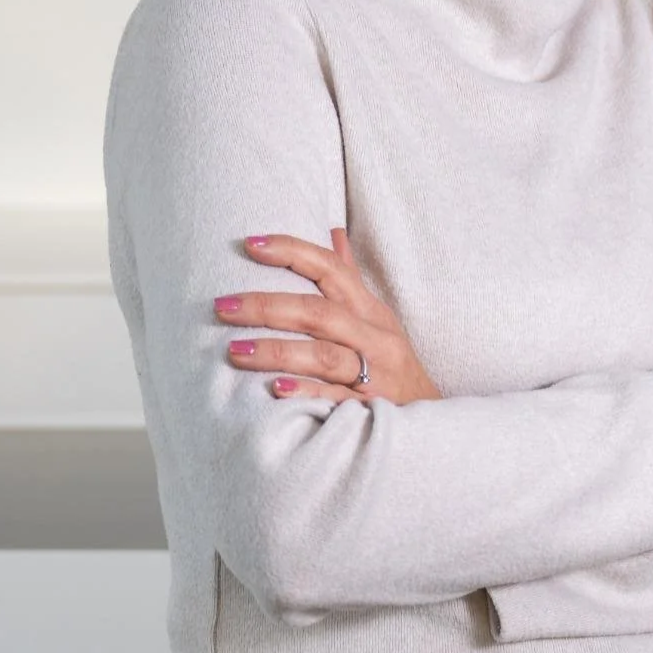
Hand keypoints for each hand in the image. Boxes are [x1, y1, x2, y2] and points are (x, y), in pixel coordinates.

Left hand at [214, 227, 442, 403]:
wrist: (430, 421)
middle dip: (268, 306)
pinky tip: (275, 390)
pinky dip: (307, 391)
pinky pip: (336, 399)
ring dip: (277, 350)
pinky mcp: (371, 408)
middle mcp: (374, 337)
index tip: (250, 244)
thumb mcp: (376, 319)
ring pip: (324, 354)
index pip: (332, 269)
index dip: (293, 252)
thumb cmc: (391, 365)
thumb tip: (332, 230)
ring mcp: (375, 372)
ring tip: (235, 350)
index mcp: (370, 310)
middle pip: (320, 312)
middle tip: (223, 306)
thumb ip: (350, 278)